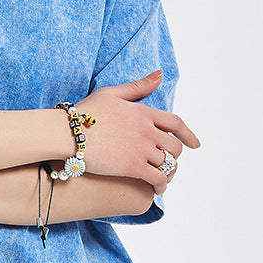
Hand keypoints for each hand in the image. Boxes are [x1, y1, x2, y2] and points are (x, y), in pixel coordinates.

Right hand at [73, 70, 199, 194]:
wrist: (67, 133)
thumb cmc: (84, 113)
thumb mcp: (112, 93)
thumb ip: (138, 86)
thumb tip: (160, 74)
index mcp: (143, 112)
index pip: (176, 123)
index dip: (188, 134)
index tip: (195, 144)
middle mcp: (147, 130)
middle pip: (174, 146)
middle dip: (175, 155)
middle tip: (168, 162)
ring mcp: (141, 148)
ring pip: (167, 163)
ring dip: (168, 172)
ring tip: (163, 177)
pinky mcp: (133, 166)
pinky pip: (158, 178)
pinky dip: (162, 185)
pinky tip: (158, 189)